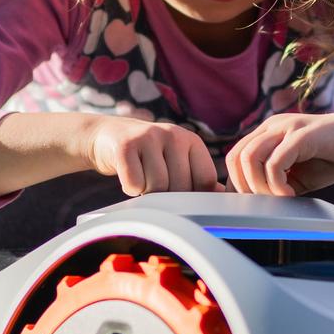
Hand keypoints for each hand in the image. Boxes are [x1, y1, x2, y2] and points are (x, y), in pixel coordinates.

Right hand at [80, 117, 219, 194]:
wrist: (110, 136)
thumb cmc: (150, 156)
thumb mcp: (177, 161)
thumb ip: (199, 178)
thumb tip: (224, 198)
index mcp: (192, 140)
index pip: (205, 182)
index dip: (191, 195)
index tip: (177, 191)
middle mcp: (174, 135)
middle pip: (180, 188)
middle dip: (166, 196)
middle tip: (154, 182)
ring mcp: (149, 137)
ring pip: (158, 188)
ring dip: (147, 192)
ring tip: (142, 177)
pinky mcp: (126, 146)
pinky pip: (134, 184)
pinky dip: (130, 188)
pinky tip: (129, 174)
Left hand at [225, 110, 333, 196]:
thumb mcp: (298, 174)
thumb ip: (276, 182)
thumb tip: (256, 203)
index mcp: (268, 134)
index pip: (235, 158)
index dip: (238, 184)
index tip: (256, 203)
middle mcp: (273, 127)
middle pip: (236, 157)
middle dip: (246, 187)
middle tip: (267, 203)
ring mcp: (286, 128)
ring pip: (250, 157)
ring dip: (260, 186)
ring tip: (280, 198)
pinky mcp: (302, 134)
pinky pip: (275, 161)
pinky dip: (277, 184)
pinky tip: (291, 194)